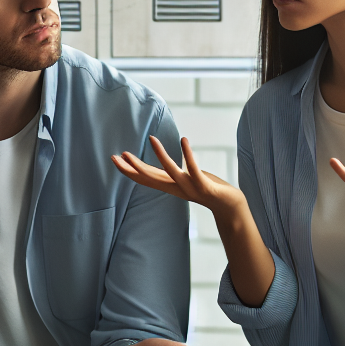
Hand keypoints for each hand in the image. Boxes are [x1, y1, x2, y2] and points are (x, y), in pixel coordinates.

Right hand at [113, 136, 243, 216]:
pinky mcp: (205, 186)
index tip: (115, 158)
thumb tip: (161, 165)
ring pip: (171, 172)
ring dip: (161, 156)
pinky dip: (188, 155)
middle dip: (134, 167)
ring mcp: (190, 188)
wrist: (230, 207)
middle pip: (150, 178)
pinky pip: (194, 169)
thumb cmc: (208, 189)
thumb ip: (172, 173)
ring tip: (151, 138)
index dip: (129, 169)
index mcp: (170, 186)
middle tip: (118, 156)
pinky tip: (184, 140)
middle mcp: (176, 188)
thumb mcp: (185, 180)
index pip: (145, 177)